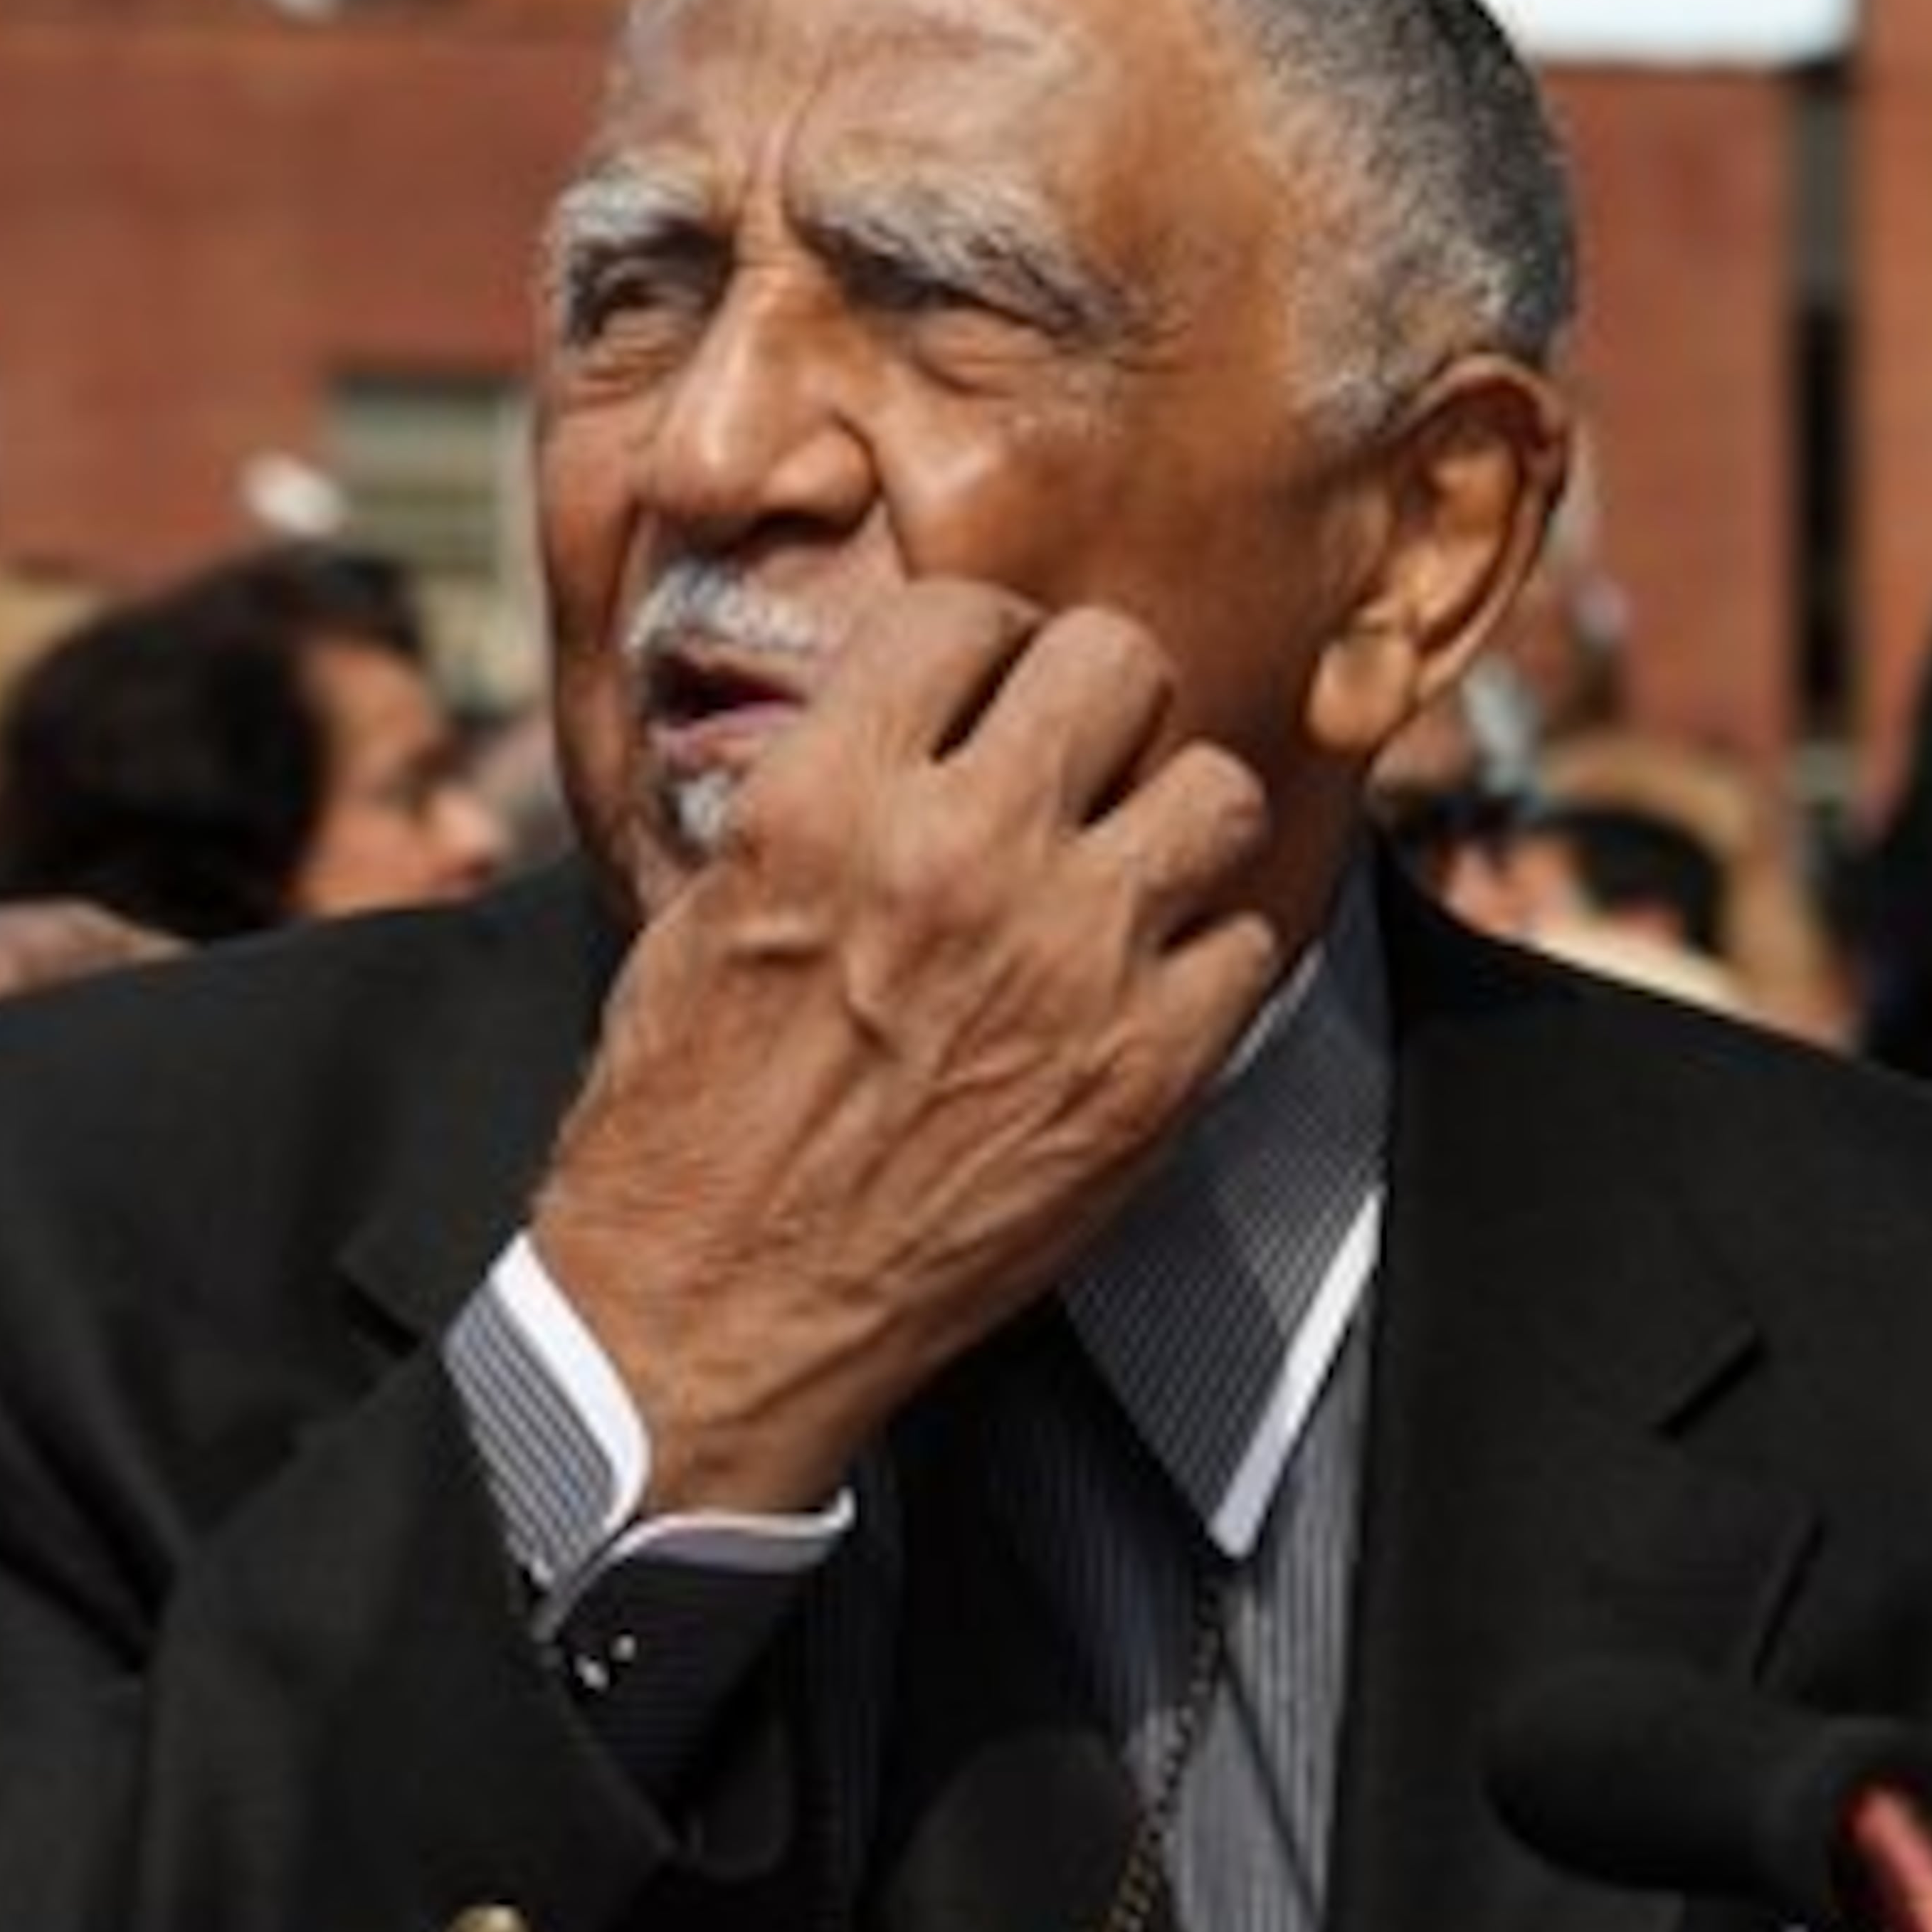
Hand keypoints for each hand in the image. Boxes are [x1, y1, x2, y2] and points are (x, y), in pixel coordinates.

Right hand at [533, 584, 1275, 1513]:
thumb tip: (920, 717)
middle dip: (1094, 704)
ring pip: (1217, 789)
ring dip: (1172, 823)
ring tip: (1125, 871)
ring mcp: (1072, 962)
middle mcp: (959, 855)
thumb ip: (822, 791)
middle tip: (1073, 763)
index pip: (967, 614)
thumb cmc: (682, 1122)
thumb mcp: (704, 909)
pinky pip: (1249, 941)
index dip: (985, 646)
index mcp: (826, 801)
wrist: (706, 1316)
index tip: (988, 687)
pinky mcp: (1148, 1072)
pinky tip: (1142, 990)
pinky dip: (1205, 961)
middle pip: (1118, 661)